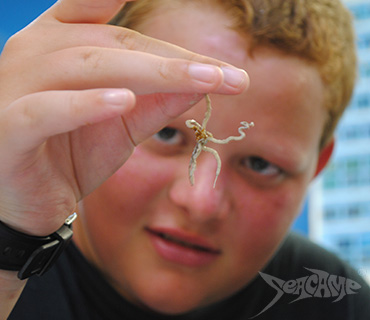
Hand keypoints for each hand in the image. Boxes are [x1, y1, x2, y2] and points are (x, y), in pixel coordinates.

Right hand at [0, 0, 248, 235]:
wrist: (35, 198)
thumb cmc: (76, 153)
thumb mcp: (126, 124)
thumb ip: (159, 100)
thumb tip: (207, 79)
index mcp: (59, 42)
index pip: (112, 21)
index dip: (145, 13)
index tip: (196, 20)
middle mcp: (35, 52)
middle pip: (114, 45)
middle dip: (174, 60)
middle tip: (228, 75)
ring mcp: (17, 86)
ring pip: (89, 68)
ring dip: (151, 74)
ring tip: (202, 80)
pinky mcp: (9, 126)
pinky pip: (47, 109)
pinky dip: (86, 105)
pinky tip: (124, 101)